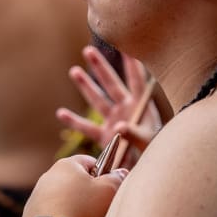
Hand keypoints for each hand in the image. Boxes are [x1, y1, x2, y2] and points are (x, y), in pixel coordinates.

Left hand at [20, 155, 126, 216]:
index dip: (102, 172)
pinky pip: (49, 215)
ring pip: (60, 198)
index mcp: (66, 165)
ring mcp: (36, 197)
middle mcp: (47, 177)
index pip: (88, 161)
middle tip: (99, 207)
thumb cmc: (84, 210)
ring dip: (72, 206)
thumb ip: (117, 178)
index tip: (108, 185)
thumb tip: (121, 172)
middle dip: (86, 191)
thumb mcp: (109, 191)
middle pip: (73, 180)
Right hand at [56, 46, 159, 162]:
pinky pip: (87, 127)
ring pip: (97, 100)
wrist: (148, 169)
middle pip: (111, 85)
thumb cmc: (154, 152)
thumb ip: (134, 134)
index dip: (131, 64)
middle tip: (88, 50)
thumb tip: (119, 126)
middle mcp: (125, 109)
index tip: (126, 46)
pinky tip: (61, 113)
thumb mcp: (147, 142)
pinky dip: (74, 122)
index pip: (135, 81)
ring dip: (86, 86)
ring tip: (74, 70)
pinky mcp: (104, 136)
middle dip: (100, 68)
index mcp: (140, 106)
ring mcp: (113, 121)